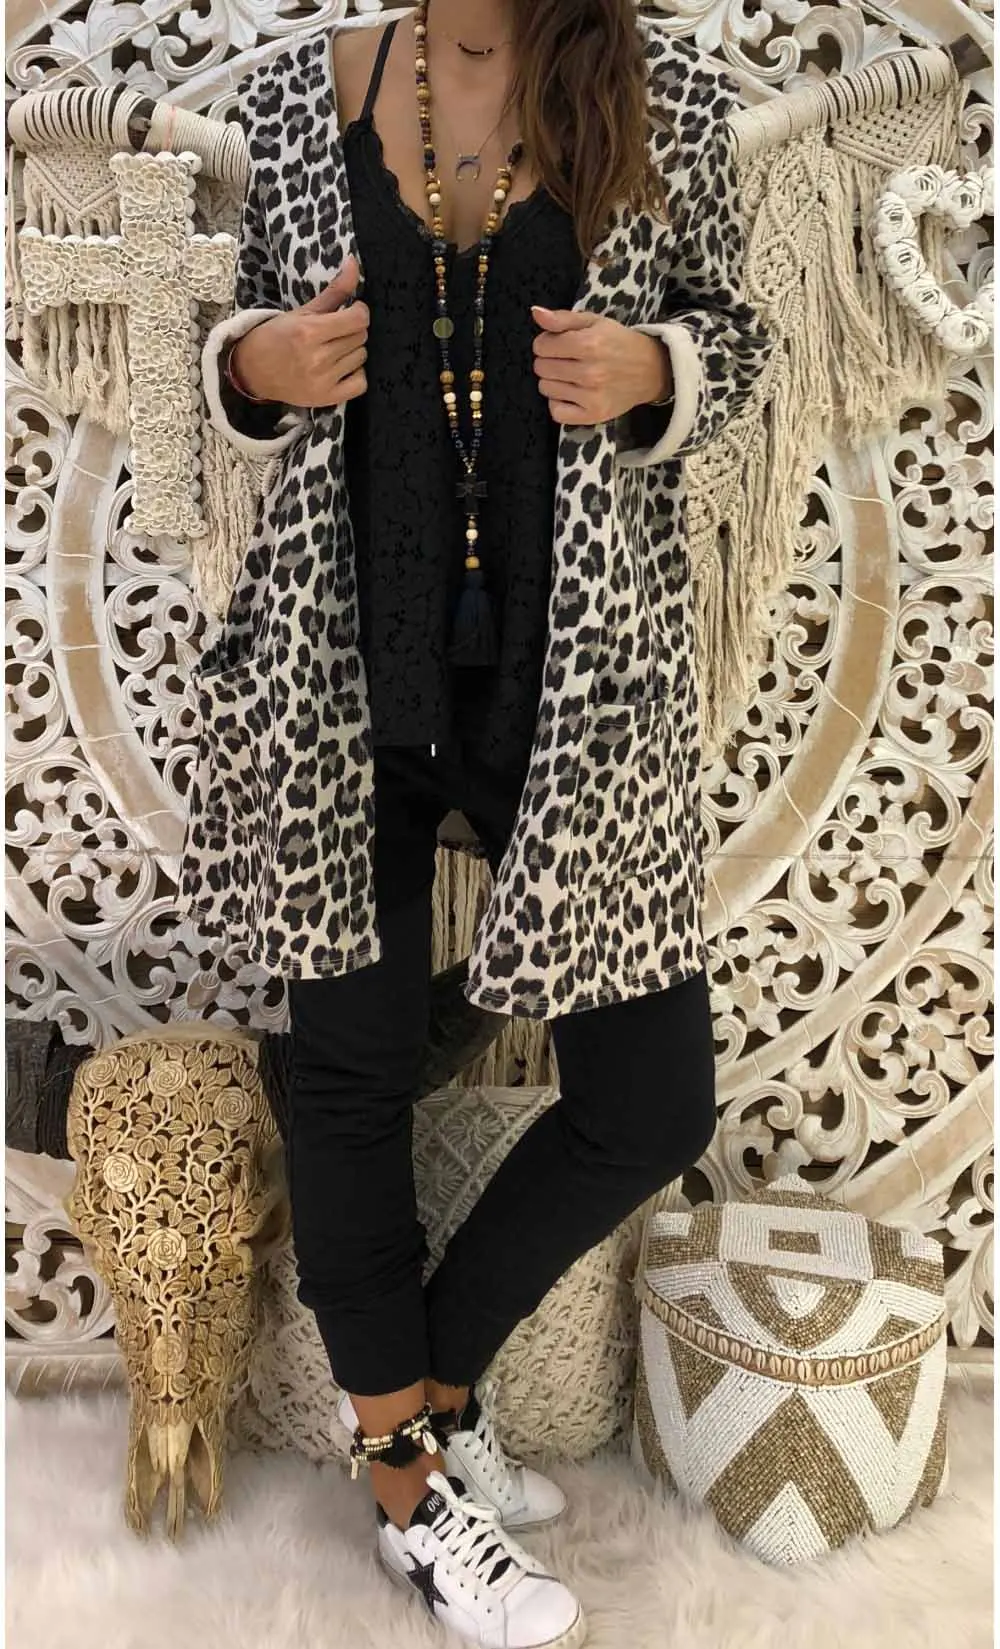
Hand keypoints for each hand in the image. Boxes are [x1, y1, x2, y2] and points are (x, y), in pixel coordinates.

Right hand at [232, 255, 368, 407]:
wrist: (253, 371)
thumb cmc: (277, 337)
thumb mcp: (303, 311)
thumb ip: (334, 291)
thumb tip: (355, 263)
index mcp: (309, 332)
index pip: (359, 319)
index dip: (359, 311)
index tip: (351, 311)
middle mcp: (317, 358)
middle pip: (361, 337)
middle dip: (352, 330)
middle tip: (336, 331)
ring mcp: (323, 381)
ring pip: (361, 358)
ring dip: (353, 351)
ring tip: (334, 349)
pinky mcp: (327, 398)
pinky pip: (361, 383)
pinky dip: (356, 374)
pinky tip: (342, 368)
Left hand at [531, 306, 671, 425]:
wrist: (650, 369)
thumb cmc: (618, 342)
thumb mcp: (593, 322)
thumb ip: (562, 318)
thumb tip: (535, 313)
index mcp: (589, 344)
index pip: (541, 346)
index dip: (546, 342)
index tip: (559, 343)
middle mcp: (590, 372)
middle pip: (541, 368)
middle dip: (549, 361)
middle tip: (567, 359)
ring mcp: (592, 396)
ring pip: (546, 389)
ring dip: (553, 381)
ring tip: (571, 375)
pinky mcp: (593, 414)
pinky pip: (556, 412)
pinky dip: (558, 403)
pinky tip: (570, 394)